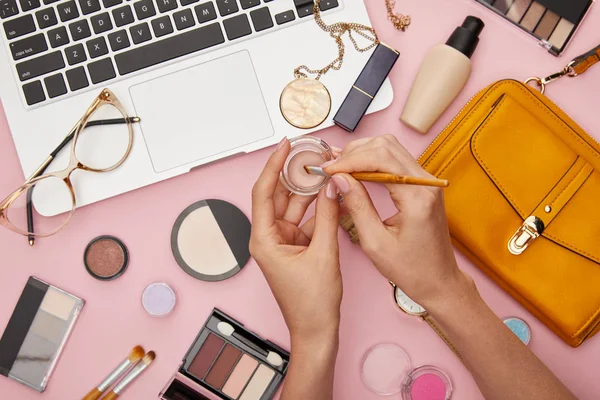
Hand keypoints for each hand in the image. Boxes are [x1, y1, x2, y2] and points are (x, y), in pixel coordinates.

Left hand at [250, 138, 341, 343]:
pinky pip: (306, 221)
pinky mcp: (296, 247)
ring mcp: (283, 242)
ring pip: (295, 207)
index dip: (273, 166)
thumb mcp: (324, 254)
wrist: (317, 331)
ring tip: (325, 170)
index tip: (284, 146)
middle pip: (279, 196)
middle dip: (295, 174)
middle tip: (310, 153)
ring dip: (310, 191)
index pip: (264, 193)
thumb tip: (331, 186)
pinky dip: (319, 209)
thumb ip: (327, 216)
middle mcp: (269, 238)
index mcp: (264, 240)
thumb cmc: (312, 304)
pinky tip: (332, 196)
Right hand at [324, 135, 472, 309]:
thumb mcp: (375, 242)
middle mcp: (427, 183)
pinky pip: (396, 161)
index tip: (328, 170)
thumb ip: (357, 206)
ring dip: (363, 153)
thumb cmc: (411, 269)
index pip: (381, 159)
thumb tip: (339, 179)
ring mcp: (428, 182)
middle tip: (331, 168)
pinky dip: (373, 161)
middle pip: (386, 146)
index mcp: (417, 197)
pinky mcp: (424, 185)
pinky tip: (355, 171)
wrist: (439, 281)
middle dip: (354, 153)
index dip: (349, 160)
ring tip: (339, 168)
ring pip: (391, 148)